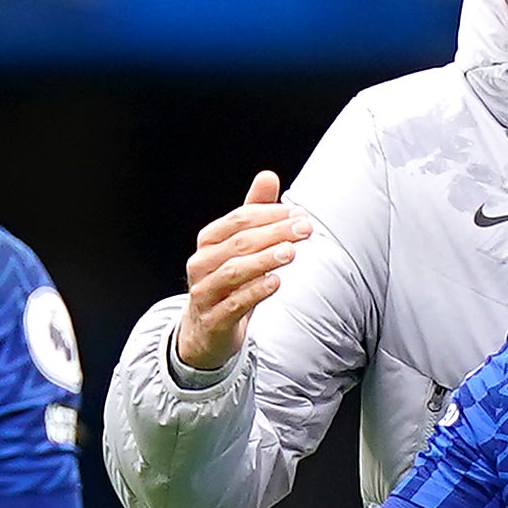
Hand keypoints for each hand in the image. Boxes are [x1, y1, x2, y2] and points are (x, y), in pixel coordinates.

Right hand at [174, 171, 312, 372]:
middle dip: (275, 233)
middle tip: (305, 229)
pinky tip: (276, 282)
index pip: (239, 219)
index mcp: (209, 241)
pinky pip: (234, 303)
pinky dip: (255, 291)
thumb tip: (268, 176)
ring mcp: (205, 292)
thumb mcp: (239, 246)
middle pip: (240, 242)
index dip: (270, 213)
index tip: (299, 213)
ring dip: (264, 260)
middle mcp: (202, 264)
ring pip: (234, 271)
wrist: (204, 331)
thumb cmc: (226, 283)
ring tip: (291, 252)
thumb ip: (254, 212)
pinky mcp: (214, 319)